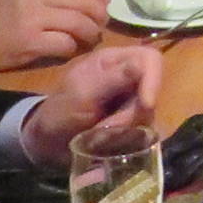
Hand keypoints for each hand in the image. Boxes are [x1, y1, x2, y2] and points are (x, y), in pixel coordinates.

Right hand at [0, 0, 110, 75]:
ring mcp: (31, 16)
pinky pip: (66, 44)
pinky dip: (73, 49)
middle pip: (85, 0)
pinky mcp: (29, 42)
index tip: (103, 1)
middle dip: (99, 14)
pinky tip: (69, 50)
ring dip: (91, 33)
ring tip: (89, 38)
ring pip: (80, 22)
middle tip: (100, 24)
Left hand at [23, 41, 164, 167]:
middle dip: (132, 113)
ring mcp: (131, 100)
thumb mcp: (83, 93)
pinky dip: (128, 139)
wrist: (48, 142)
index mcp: (114, 60)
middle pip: (152, 91)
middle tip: (108, 128)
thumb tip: (144, 61)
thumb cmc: (60, 112)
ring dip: (127, 129)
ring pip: (149, 113)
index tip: (145, 105)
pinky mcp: (131, 121)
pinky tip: (108, 141)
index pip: (150, 60)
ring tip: (100, 136)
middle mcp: (127, 77)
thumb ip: (114, 77)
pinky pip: (143, 129)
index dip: (153, 80)